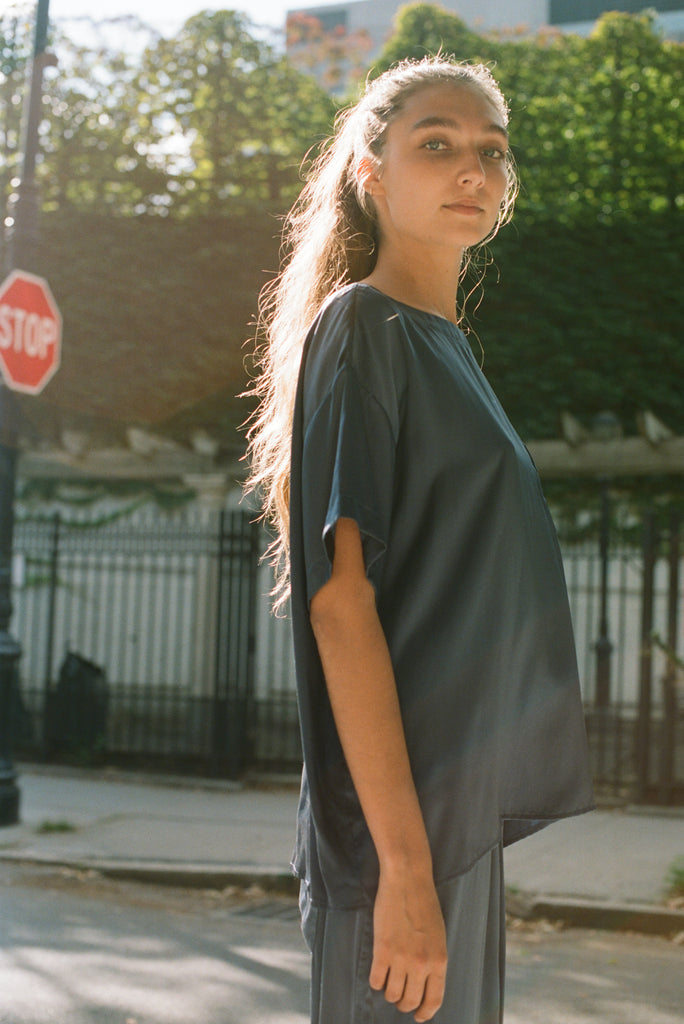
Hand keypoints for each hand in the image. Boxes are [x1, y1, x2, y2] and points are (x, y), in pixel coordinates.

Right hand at [369, 868, 447, 1022]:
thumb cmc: (424, 905)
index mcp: (439, 961)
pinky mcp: (382, 950)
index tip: (419, 1017)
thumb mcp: (438, 936)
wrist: (408, 880)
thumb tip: (425, 984)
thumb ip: (433, 961)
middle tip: (400, 999)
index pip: (434, 1000)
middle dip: (404, 1005)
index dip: (425, 1013)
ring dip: (389, 992)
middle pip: (410, 1001)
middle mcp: (422, 964)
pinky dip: (376, 981)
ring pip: (392, 994)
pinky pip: (376, 980)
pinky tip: (378, 972)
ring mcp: (401, 958)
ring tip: (389, 981)